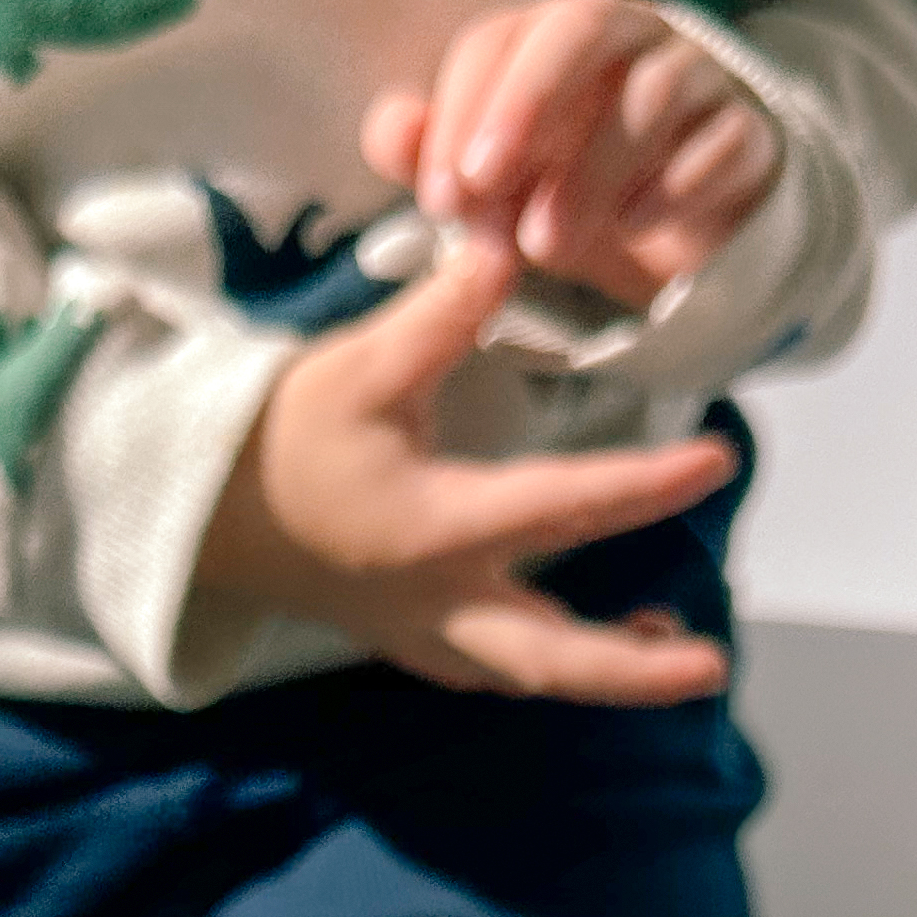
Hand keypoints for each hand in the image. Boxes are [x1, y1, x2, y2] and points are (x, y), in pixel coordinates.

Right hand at [194, 243, 734, 703]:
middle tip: (712, 666)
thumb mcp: (357, 366)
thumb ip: (440, 315)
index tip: (718, 461)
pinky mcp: (402, 637)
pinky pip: (488, 667)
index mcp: (438, 529)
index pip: (567, 509)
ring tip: (668, 645)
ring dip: (597, 669)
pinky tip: (572, 639)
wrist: (199, 513)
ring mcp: (420, 630)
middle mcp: (440, 598)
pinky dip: (540, 662)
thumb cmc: (278, 438)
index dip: (648, 486)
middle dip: (635, 670)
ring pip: (526, 670)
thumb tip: (507, 246)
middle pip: (554, 656)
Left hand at [363, 0, 782, 311]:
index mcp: (550, 32)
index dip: (461, 113)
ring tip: (547, 243)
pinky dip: (675, 184)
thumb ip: (433, 152)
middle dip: (527, 104)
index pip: (498, 41)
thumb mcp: (492, 179)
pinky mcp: (747, 131)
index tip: (441, 199)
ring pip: (655, 89)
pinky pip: (722, 140)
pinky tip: (633, 229)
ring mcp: (696, 74)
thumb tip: (394, 131)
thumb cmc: (561, 183)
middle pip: (581, 29)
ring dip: (592, 169)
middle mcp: (628, 33)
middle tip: (486, 187)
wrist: (672, 218)